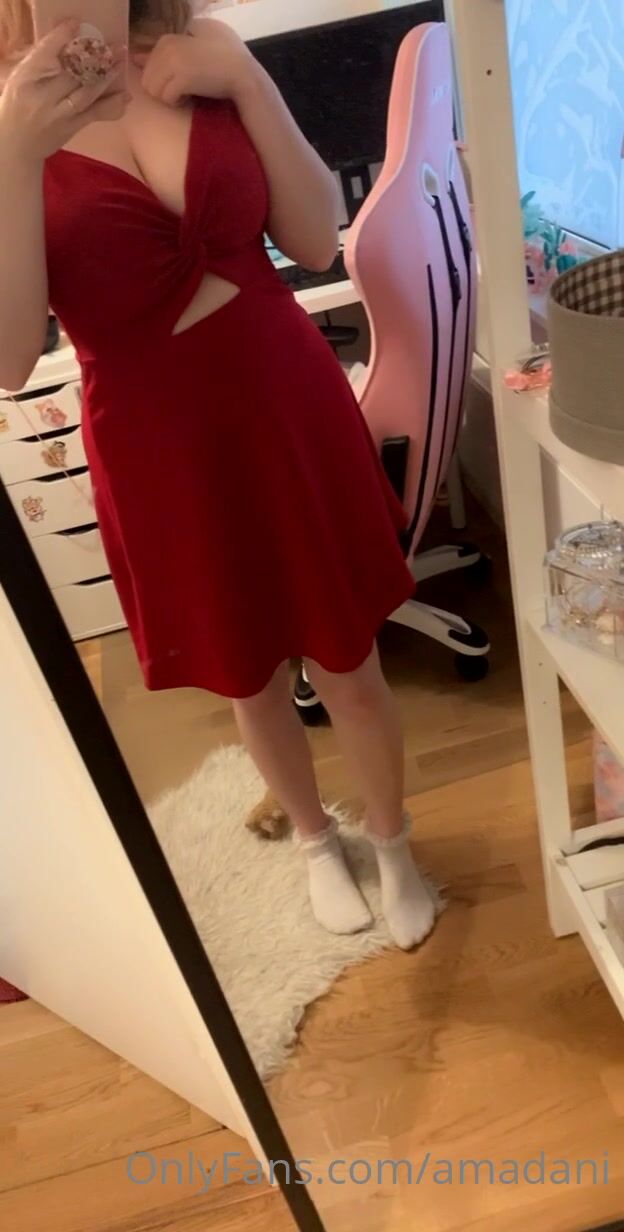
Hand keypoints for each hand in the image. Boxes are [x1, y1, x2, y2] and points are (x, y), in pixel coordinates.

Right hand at [0, 21, 127, 166]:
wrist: (16, 144)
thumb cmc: (18, 104)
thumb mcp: (21, 80)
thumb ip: (41, 63)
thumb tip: (68, 42)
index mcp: (25, 79)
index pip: (44, 54)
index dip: (60, 38)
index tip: (75, 25)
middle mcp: (43, 97)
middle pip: (71, 73)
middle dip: (93, 58)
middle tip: (112, 47)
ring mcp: (59, 114)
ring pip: (86, 93)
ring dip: (107, 77)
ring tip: (121, 63)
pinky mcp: (72, 127)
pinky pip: (94, 114)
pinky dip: (111, 105)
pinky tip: (125, 97)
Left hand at [132, 23, 256, 107]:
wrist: (240, 73)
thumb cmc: (218, 61)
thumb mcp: (188, 50)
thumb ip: (161, 52)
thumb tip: (134, 57)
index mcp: (166, 39)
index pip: (146, 68)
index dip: (161, 80)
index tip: (180, 79)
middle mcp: (167, 48)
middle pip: (147, 81)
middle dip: (162, 90)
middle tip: (182, 88)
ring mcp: (174, 62)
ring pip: (153, 91)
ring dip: (168, 97)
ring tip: (185, 92)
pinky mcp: (182, 78)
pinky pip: (167, 99)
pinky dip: (177, 103)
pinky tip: (190, 97)